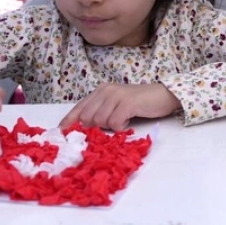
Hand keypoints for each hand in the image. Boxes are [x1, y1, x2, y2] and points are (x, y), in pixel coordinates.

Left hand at [59, 83, 180, 130]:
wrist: (164, 95)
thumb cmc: (139, 103)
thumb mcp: (115, 106)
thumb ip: (100, 112)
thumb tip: (82, 128)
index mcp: (100, 91)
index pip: (78, 108)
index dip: (68, 122)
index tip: (61, 134)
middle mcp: (106, 90)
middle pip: (87, 118)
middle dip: (95, 127)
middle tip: (112, 126)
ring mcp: (116, 95)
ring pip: (100, 121)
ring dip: (111, 127)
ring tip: (123, 121)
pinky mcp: (127, 102)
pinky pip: (115, 122)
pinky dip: (121, 127)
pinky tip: (128, 122)